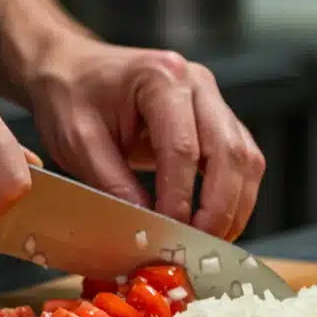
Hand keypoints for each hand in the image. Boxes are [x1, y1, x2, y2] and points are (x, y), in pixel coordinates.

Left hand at [24, 40, 264, 240]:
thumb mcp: (78, 142)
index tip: (170, 234)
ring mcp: (212, 99)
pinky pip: (240, 159)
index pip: (183, 148)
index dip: (180, 198)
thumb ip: (113, 183)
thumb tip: (147, 228)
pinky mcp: (216, 118)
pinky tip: (215, 222)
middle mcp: (197, 83)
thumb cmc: (71, 97)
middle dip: (219, 208)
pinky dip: (234, 195)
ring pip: (245, 157)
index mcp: (160, 78)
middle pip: (229, 152)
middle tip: (199, 247)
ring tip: (211, 242)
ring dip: (235, 205)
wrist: (72, 70)